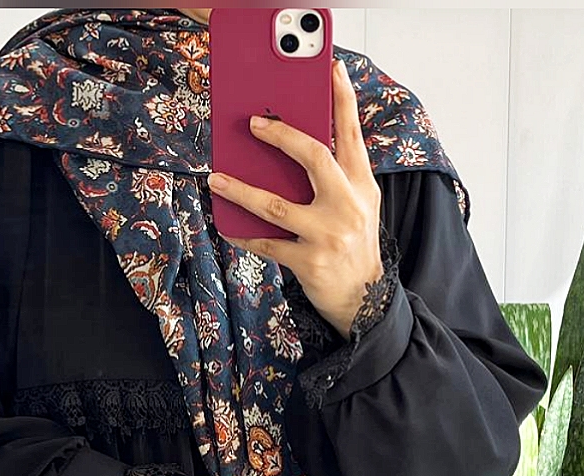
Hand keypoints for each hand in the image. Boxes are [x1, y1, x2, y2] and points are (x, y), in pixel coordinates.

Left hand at [206, 57, 383, 340]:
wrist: (366, 300)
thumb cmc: (353, 243)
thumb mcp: (358, 205)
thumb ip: (336, 176)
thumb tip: (291, 146)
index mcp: (362, 185)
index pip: (353, 134)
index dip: (343, 100)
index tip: (333, 68)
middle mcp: (348, 205)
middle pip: (314, 158)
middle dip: (282, 136)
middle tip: (255, 124)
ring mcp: (329, 234)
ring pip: (277, 205)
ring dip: (241, 190)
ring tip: (217, 178)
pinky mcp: (310, 262)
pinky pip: (268, 244)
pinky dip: (245, 234)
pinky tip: (228, 226)